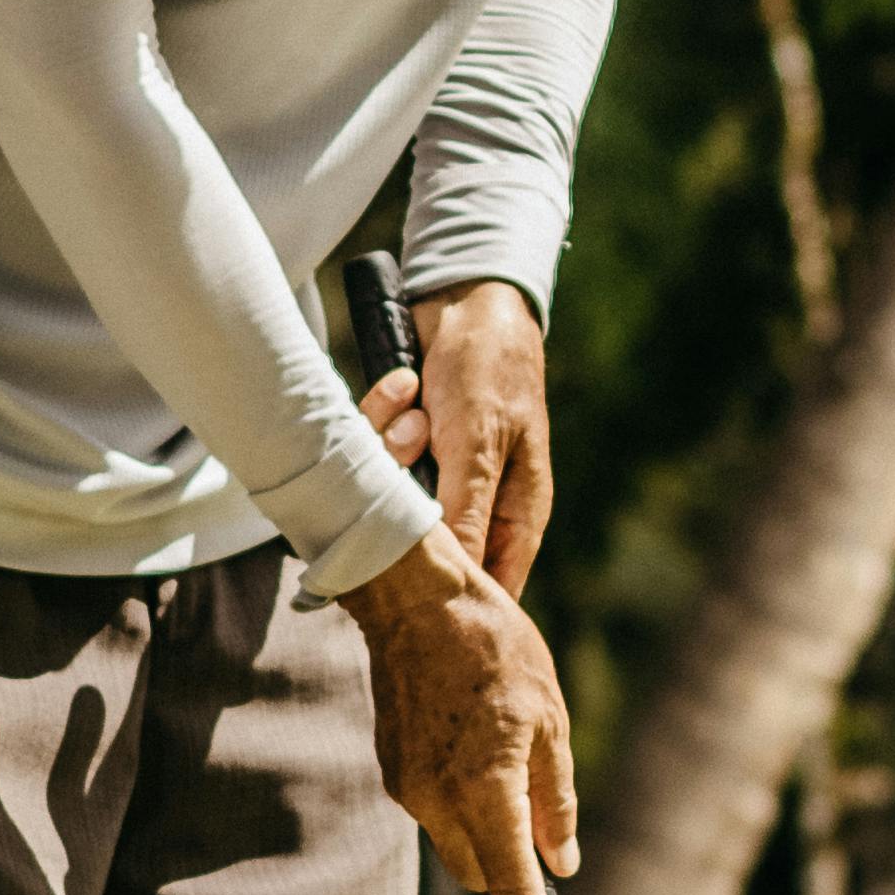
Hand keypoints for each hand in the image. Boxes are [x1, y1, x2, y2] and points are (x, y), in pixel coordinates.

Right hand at [349, 520, 579, 894]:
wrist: (412, 599)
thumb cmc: (494, 649)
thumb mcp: (550, 719)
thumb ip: (555, 800)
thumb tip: (560, 864)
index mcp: (489, 791)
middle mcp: (441, 802)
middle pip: (483, 876)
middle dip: (509, 866)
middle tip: (539, 821)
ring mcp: (410, 790)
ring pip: (459, 841)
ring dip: (485, 824)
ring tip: (499, 747)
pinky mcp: (393, 772)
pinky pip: (436, 807)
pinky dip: (460, 795)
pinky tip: (468, 733)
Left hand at [358, 281, 552, 591]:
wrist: (463, 293)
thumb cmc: (488, 367)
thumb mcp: (478, 444)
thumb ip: (468, 512)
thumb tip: (461, 581)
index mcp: (516, 510)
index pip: (493, 582)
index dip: (458, 596)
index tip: (415, 601)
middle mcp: (479, 499)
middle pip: (431, 541)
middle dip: (409, 505)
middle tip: (411, 453)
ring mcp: (440, 472)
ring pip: (395, 495)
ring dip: (394, 448)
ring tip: (415, 408)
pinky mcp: (409, 446)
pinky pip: (377, 455)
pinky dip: (383, 418)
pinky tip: (403, 384)